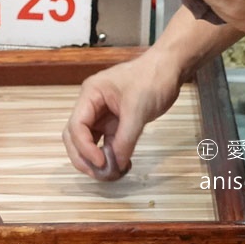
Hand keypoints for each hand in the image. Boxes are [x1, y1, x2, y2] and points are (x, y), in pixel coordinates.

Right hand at [62, 51, 182, 179]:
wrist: (169, 69)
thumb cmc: (151, 78)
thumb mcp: (138, 109)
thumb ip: (126, 138)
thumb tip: (117, 164)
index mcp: (90, 95)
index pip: (76, 126)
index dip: (84, 147)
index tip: (100, 162)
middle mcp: (91, 105)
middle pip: (75, 136)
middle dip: (84, 157)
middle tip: (100, 174)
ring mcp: (102, 115)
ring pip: (89, 142)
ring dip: (97, 159)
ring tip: (112, 173)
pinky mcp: (115, 123)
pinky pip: (107, 143)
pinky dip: (111, 156)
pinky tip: (122, 165)